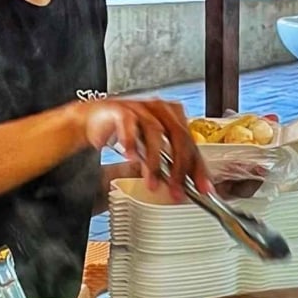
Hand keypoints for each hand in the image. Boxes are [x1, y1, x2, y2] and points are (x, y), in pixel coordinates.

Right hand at [79, 98, 208, 197]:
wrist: (94, 120)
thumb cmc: (126, 132)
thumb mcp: (150, 150)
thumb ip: (166, 164)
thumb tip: (181, 188)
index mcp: (173, 116)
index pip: (191, 143)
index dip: (198, 167)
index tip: (202, 188)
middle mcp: (159, 109)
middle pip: (178, 136)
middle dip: (180, 168)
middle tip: (178, 190)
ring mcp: (140, 107)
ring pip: (155, 132)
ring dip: (155, 162)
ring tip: (153, 183)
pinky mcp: (119, 109)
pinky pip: (128, 124)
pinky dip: (131, 142)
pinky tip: (131, 158)